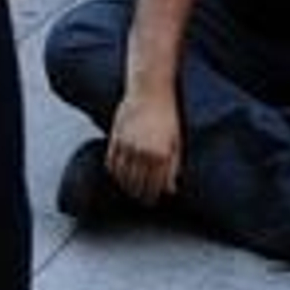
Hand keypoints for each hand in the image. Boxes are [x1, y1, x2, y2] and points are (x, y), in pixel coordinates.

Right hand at [106, 88, 182, 205]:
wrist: (150, 88)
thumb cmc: (167, 113)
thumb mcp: (177, 138)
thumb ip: (175, 165)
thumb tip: (171, 188)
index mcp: (162, 154)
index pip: (155, 186)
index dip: (153, 196)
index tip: (152, 200)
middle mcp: (144, 152)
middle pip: (138, 184)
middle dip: (140, 195)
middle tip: (140, 199)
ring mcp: (128, 145)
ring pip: (123, 177)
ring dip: (126, 186)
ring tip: (130, 190)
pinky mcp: (116, 138)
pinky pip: (112, 163)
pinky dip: (114, 172)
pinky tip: (118, 175)